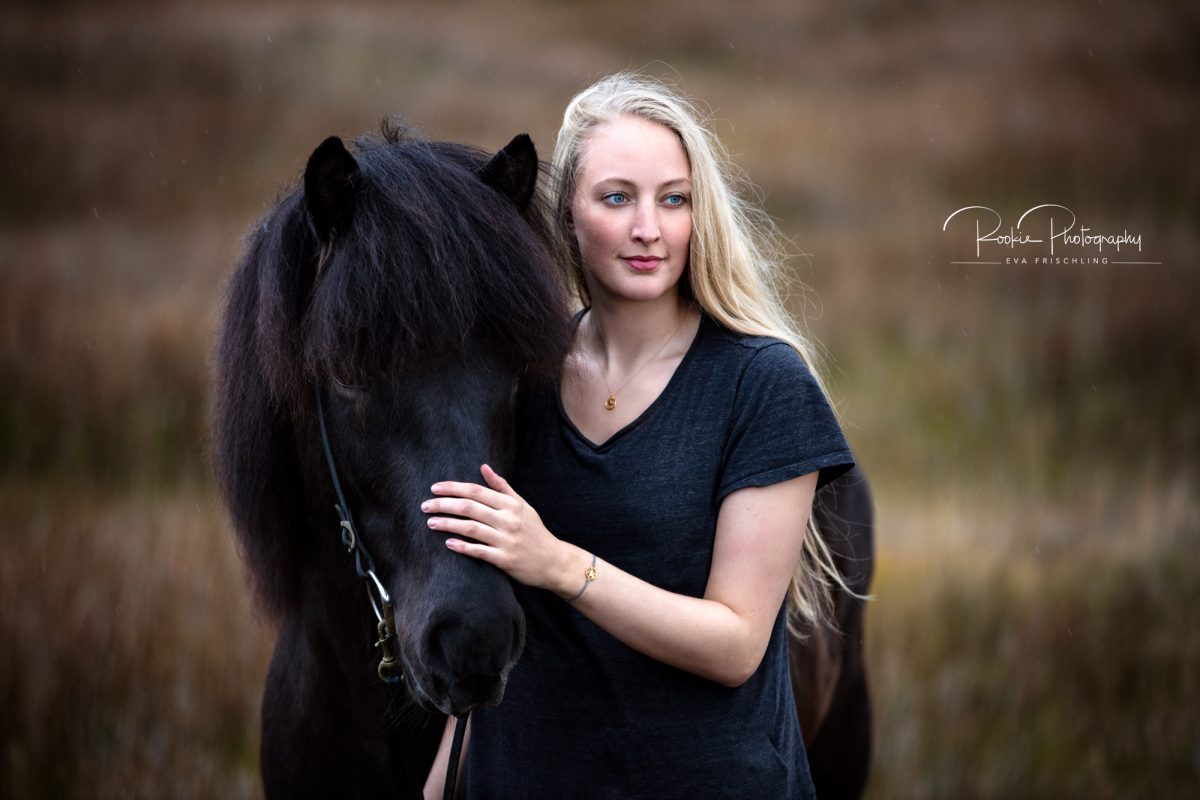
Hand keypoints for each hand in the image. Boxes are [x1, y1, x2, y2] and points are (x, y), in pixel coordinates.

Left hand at [423, 464, 570, 592]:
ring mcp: (506, 540)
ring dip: (448, 524)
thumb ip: (502, 487)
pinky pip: (479, 551)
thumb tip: (483, 467)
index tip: (434, 488)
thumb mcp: (522, 506)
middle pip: (470, 507)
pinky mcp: (505, 560)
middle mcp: (508, 520)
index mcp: (511, 505)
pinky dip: (462, 547)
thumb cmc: (534, 532)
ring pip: (471, 528)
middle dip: (444, 504)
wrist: (554, 561)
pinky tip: (448, 544)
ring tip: (430, 523)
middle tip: (425, 506)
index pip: (476, 491)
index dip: (453, 488)